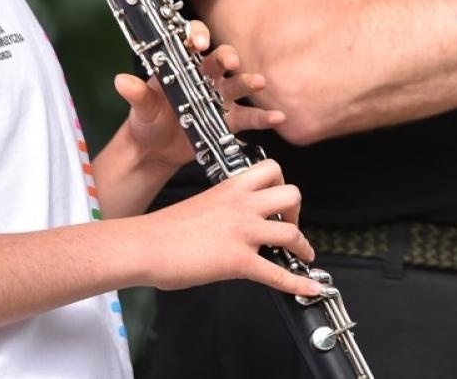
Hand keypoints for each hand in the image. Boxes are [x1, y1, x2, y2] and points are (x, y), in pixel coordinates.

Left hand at [113, 22, 285, 178]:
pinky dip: (264, 117)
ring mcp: (219, 98)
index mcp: (182, 67)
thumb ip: (137, 95)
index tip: (199, 42)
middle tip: (230, 62)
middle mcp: (205, 77)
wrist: (156, 150)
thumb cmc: (148, 121)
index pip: (192, 41)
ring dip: (249, 82)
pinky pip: (249, 117)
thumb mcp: (141, 108)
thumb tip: (122, 81)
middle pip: (220, 59)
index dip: (197, 35)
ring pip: (238, 85)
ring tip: (258, 83)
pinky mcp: (228, 121)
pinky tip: (277, 117)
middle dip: (227, 57)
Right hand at [139, 159, 321, 296]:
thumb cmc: (162, 229)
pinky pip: (277, 274)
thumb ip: (223, 210)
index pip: (271, 169)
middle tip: (289, 225)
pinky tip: (311, 287)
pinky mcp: (238, 261)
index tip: (278, 199)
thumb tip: (232, 226)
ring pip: (292, 232)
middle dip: (297, 211)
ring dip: (303, 246)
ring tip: (303, 255)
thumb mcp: (201, 205)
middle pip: (291, 194)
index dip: (281, 183)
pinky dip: (298, 283)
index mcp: (231, 188)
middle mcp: (242, 206)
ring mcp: (243, 233)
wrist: (145, 245)